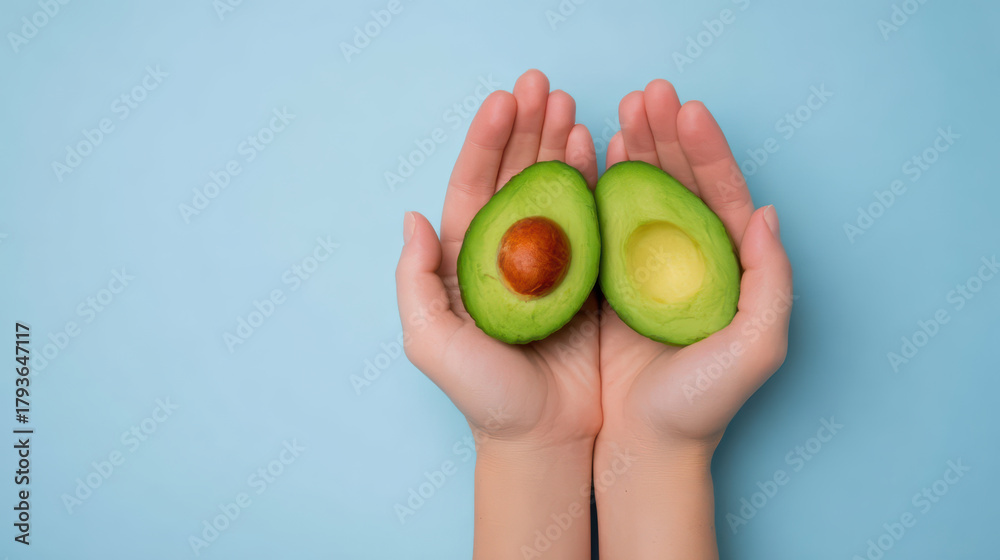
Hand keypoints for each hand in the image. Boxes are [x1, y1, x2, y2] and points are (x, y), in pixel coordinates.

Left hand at [395, 69, 599, 558]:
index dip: (487, 141)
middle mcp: (508, 254)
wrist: (544, 439)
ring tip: (572, 104)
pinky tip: (598, 148)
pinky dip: (593, 181)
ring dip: (559, 144)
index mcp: (467, 261)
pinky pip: (591, 218)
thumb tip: (411, 217)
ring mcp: (551, 262)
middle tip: (544, 84)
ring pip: (553, 189)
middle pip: (515, 176)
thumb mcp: (432, 343)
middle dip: (527, 127)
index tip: (504, 100)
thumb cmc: (484, 397)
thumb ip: (415, 280)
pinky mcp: (589, 277)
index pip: (474, 186)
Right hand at [594, 79, 792, 558]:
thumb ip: (772, 282)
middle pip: (680, 183)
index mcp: (728, 268)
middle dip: (666, 135)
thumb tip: (767, 215)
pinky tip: (597, 154)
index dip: (706, 150)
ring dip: (635, 149)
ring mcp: (647, 267)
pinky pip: (606, 223)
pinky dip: (602, 186)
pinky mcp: (609, 281)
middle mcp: (688, 260)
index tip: (686, 110)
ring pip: (643, 194)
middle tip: (649, 94)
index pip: (720, 194)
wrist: (644, 445)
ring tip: (623, 110)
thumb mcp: (757, 346)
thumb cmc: (703, 405)